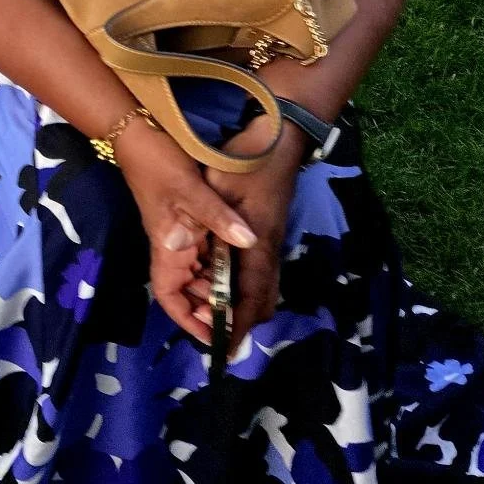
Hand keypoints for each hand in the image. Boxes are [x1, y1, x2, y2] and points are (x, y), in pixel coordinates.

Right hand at [114, 119, 257, 343]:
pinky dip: (220, 262)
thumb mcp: (191, 191)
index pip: (171, 296)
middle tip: (242, 316)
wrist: (138, 133)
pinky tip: (240, 262)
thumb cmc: (158, 164)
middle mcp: (172, 246)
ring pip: (199, 272)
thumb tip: (250, 241)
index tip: (213, 335)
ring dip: (218, 285)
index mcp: (167, 247)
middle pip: (189, 290)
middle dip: (210, 307)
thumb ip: (220, 218)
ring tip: (246, 295)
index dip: (189, 320)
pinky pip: (204, 251)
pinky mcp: (187, 220)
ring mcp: (180, 234)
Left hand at [205, 118, 303, 350]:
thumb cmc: (246, 158)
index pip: (252, 299)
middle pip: (259, 300)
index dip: (239, 326)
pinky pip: (253, 268)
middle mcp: (267, 248)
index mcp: (258, 244)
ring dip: (234, 300)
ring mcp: (267, 239)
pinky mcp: (263, 229)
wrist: (279, 132)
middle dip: (237, 319)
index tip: (225, 350)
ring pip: (257, 285)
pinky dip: (235, 280)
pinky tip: (212, 275)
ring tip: (204, 308)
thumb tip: (215, 246)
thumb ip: (216, 219)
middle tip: (209, 331)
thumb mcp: (220, 186)